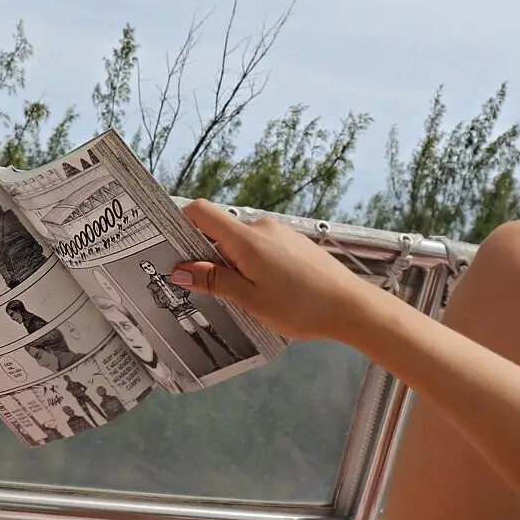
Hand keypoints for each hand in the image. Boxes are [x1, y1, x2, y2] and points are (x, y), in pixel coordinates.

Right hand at [171, 201, 381, 342]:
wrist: (351, 307)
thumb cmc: (303, 306)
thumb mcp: (250, 299)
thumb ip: (214, 281)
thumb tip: (178, 270)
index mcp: (247, 238)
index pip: (200, 212)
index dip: (179, 223)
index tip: (168, 247)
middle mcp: (261, 228)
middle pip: (218, 230)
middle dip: (204, 255)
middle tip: (199, 287)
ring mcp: (279, 234)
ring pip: (239, 242)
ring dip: (229, 264)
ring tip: (235, 296)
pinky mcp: (292, 243)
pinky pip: (258, 248)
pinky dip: (250, 265)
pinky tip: (260, 291)